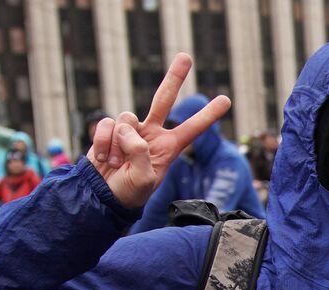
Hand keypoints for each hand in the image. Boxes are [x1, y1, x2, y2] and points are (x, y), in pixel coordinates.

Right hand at [86, 53, 230, 209]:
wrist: (101, 194)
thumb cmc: (129, 192)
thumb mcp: (144, 180)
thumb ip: (142, 156)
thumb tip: (131, 132)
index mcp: (169, 147)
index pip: (192, 128)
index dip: (208, 115)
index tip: (226, 100)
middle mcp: (152, 134)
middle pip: (164, 99)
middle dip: (174, 77)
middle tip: (186, 56)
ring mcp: (130, 130)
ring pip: (126, 118)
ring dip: (118, 144)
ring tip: (116, 164)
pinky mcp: (110, 128)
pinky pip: (106, 124)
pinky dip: (102, 141)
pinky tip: (103, 158)